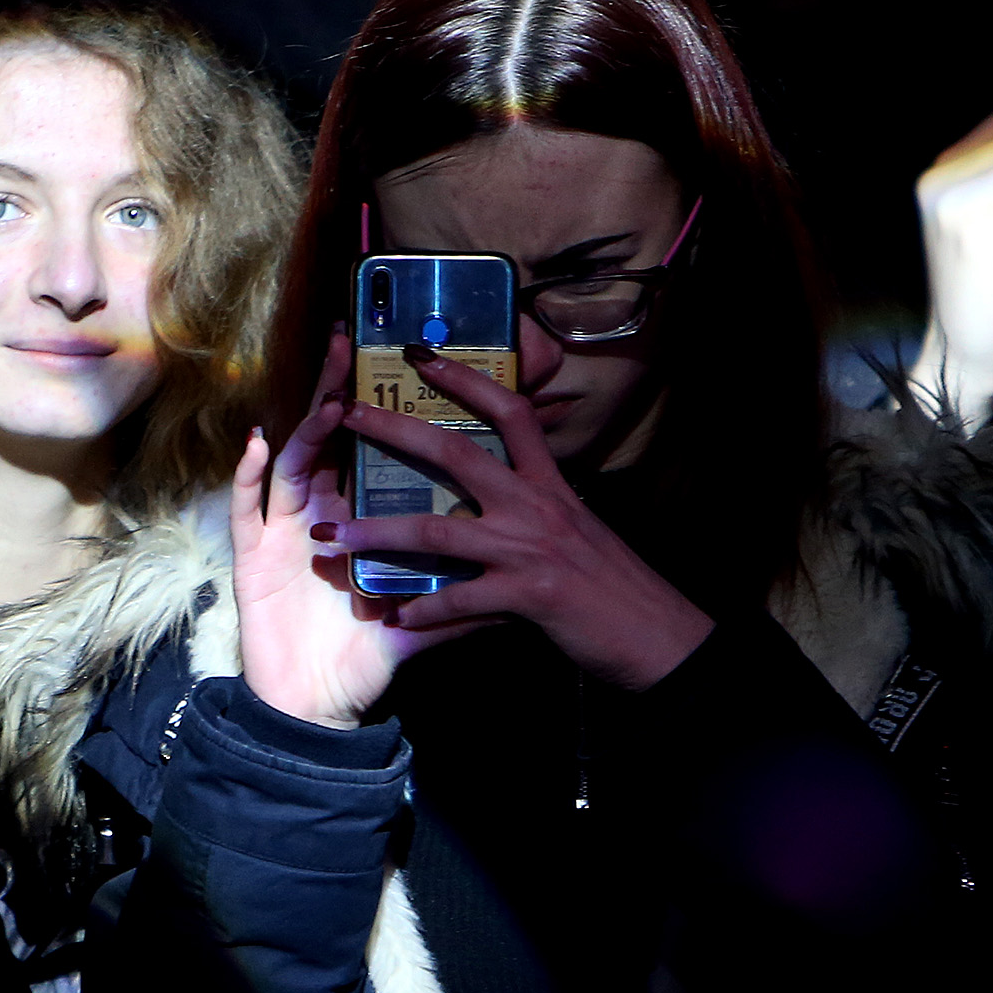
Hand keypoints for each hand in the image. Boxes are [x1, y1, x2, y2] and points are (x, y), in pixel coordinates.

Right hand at [234, 331, 475, 728]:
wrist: (316, 710)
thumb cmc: (364, 661)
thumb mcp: (420, 626)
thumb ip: (460, 605)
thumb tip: (516, 589)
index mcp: (359, 523)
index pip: (370, 455)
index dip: (384, 411)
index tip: (406, 369)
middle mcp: (320, 517)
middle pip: (328, 442)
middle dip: (338, 391)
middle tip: (351, 344)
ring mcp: (283, 534)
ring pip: (292, 465)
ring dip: (309, 428)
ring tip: (333, 398)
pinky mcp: (252, 561)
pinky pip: (245, 511)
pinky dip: (248, 476)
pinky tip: (257, 445)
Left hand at [326, 348, 713, 688]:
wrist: (656, 636)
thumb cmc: (616, 586)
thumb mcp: (579, 529)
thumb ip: (539, 507)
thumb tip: (503, 494)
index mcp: (550, 484)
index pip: (509, 412)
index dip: (466, 379)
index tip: (423, 355)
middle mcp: (537, 505)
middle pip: (457, 453)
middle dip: (395, 432)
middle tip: (347, 414)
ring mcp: (530, 549)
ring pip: (438, 531)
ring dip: (381, 534)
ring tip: (336, 537)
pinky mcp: (528, 596)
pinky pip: (461, 600)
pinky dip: (426, 610)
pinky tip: (397, 617)